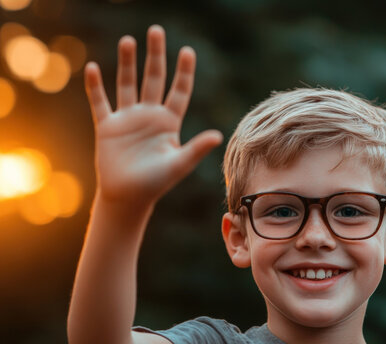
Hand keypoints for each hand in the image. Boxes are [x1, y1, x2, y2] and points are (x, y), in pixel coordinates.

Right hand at [85, 25, 222, 205]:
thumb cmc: (156, 183)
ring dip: (127, 64)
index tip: (187, 50)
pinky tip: (93, 68)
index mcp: (169, 122)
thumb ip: (195, 149)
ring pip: (127, 84)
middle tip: (156, 31)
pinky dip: (95, 87)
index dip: (183, 72)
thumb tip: (217, 134)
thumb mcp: (178, 164)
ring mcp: (128, 119)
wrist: (128, 197)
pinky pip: (100, 102)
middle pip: (153, 79)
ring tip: (128, 41)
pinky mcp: (107, 127)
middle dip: (155, 56)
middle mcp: (149, 116)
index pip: (179, 91)